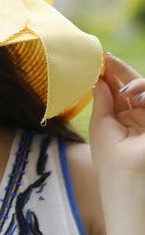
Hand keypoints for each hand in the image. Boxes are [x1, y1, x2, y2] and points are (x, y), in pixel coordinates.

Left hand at [90, 54, 144, 178]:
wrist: (126, 176)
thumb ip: (102, 99)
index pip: (117, 91)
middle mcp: (137, 116)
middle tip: (107, 58)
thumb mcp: (101, 123)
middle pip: (133, 86)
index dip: (111, 75)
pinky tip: (136, 96)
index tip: (100, 60)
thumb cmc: (108, 155)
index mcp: (120, 118)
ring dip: (136, 84)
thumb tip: (98, 78)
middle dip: (121, 71)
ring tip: (124, 91)